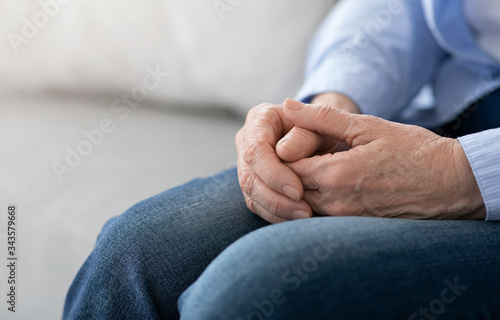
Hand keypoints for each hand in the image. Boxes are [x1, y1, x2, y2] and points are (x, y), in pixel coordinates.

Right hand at [236, 94, 358, 222]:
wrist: (323, 135)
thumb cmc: (323, 128)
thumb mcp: (320, 126)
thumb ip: (304, 135)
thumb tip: (284, 152)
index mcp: (259, 119)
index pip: (256, 150)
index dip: (273, 174)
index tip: (298, 190)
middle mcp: (247, 141)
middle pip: (249, 177)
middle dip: (275, 198)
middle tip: (305, 211)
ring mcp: (248, 165)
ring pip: (251, 195)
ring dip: (277, 210)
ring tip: (305, 216)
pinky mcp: (254, 184)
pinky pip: (259, 205)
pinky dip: (278, 215)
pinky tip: (298, 219)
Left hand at [283, 99, 485, 219]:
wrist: (449, 183)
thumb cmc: (412, 150)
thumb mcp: (367, 126)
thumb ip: (322, 118)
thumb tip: (288, 106)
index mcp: (334, 175)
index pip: (284, 167)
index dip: (279, 153)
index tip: (287, 139)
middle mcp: (335, 202)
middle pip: (289, 188)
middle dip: (285, 171)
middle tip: (292, 152)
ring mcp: (344, 219)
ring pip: (302, 203)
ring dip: (297, 186)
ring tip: (309, 163)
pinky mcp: (353, 226)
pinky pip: (320, 214)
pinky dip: (313, 198)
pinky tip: (325, 182)